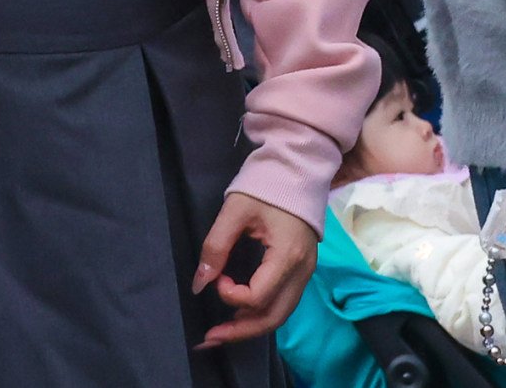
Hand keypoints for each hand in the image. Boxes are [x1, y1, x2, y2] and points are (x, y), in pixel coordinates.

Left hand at [193, 189, 315, 345]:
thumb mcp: (235, 210)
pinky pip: (284, 302)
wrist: (298, 167)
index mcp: (287, 255)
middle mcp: (302, 271)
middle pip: (274, 317)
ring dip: (251, 325)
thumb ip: (216, 246)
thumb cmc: (266, 184)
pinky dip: (262, 313)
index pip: (259, 296)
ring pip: (281, 314)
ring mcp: (306, 272)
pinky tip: (241, 314)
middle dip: (241, 331)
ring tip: (222, 332)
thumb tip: (199, 283)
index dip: (232, 295)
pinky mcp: (303, 270)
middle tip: (210, 338)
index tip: (217, 277)